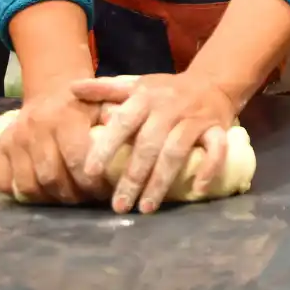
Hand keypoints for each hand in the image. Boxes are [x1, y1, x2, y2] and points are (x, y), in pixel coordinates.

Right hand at [0, 88, 106, 203]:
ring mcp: (14, 139)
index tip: (104, 191)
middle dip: (72, 195)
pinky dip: (22, 196)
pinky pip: (4, 182)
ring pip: (28, 185)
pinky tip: (43, 195)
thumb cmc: (85, 104)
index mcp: (65, 118)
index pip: (76, 160)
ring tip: (68, 198)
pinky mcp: (0, 147)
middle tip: (87, 199)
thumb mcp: (104, 105)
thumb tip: (133, 142)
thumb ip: (117, 122)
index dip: (91, 182)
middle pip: (52, 177)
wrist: (51, 90)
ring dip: (50, 199)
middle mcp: (36, 129)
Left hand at [71, 72, 237, 213]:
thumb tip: (71, 88)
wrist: (212, 81)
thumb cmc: (166, 90)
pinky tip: (197, 190)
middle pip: (149, 145)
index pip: (123, 123)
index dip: (106, 147)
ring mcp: (194, 119)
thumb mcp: (136, 84)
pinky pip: (217, 150)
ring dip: (161, 181)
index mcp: (146, 97)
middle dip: (133, 177)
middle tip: (118, 206)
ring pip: (176, 152)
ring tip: (146, 208)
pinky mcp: (217, 129)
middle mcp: (169, 108)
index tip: (90, 173)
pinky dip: (209, 168)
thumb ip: (105, 89)